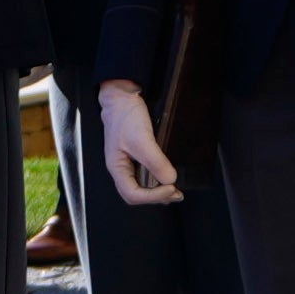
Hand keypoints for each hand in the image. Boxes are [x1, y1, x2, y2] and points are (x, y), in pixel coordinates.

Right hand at [92, 77, 182, 211]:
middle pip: (138, 193)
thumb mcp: (142, 140)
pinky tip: (168, 177)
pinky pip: (147, 174)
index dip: (153, 196)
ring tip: (175, 189)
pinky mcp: (138, 155)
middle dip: (158, 197)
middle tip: (177, 193)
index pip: (133, 194)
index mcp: (117, 168)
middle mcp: (122, 168)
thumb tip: (170, 180)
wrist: (122, 97)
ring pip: (143, 185)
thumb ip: (155, 162)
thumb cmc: (125, 117)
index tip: (171, 188)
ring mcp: (130, 162)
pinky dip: (159, 179)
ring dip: (159, 190)